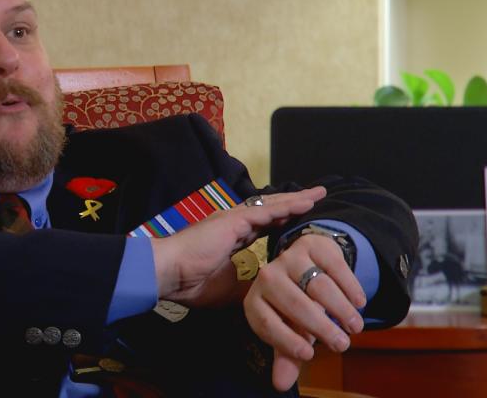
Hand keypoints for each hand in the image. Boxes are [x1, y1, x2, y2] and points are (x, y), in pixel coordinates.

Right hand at [151, 187, 325, 306]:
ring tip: (317, 195)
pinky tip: (305, 202)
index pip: (262, 227)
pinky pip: (267, 211)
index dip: (281, 222)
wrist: (168, 272)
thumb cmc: (191, 282)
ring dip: (295, 201)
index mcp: (231, 239)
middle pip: (270, 212)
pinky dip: (287, 206)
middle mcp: (233, 224)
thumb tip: (268, 291)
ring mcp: (233, 220)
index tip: (299, 221)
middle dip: (292, 206)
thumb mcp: (228, 287)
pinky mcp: (233, 220)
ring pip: (272, 207)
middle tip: (315, 199)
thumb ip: (247, 283)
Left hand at [243, 231, 366, 390]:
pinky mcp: (311, 245)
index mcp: (255, 301)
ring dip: (340, 308)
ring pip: (318, 286)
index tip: (310, 355)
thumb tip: (280, 385)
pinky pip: (335, 267)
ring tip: (355, 326)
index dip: (286, 340)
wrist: (307, 265)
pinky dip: (349, 286)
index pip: (265, 323)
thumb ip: (287, 355)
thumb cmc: (296, 307)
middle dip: (321, 326)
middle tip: (343, 344)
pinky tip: (360, 302)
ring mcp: (288, 257)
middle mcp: (267, 277)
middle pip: (295, 304)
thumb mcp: (291, 330)